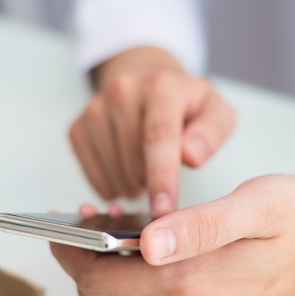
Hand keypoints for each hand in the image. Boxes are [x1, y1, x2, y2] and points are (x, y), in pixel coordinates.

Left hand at [50, 175, 294, 295]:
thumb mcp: (255, 208)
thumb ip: (199, 227)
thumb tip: (144, 241)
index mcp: (192, 284)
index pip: (103, 279)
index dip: (73, 252)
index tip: (60, 222)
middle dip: (82, 261)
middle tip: (80, 221)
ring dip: (106, 268)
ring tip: (108, 227)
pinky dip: (132, 276)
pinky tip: (141, 244)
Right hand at [69, 48, 234, 216]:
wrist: (149, 88)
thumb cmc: (187, 107)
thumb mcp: (216, 114)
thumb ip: (211, 134)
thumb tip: (191, 155)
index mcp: (161, 86)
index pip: (158, 136)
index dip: (161, 176)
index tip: (164, 209)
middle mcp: (123, 90)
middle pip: (133, 159)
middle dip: (150, 184)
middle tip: (163, 186)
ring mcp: (95, 107)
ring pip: (111, 168)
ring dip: (131, 186)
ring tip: (146, 178)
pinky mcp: (78, 126)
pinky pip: (89, 171)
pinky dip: (108, 185)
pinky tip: (124, 179)